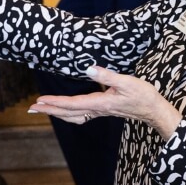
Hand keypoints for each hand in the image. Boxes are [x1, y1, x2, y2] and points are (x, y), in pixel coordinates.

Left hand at [30, 65, 181, 139]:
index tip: (40, 101)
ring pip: (73, 115)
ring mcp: (100, 111)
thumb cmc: (143, 95)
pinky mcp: (103, 110)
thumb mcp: (127, 82)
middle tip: (31, 108)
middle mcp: (97, 109)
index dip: (55, 102)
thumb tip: (89, 68)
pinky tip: (65, 111)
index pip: (72, 104)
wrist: (154, 110)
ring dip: (56, 112)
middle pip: (68, 112)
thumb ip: (108, 76)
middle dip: (49, 110)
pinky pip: (80, 115)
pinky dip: (68, 113)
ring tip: (43, 109)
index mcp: (100, 103)